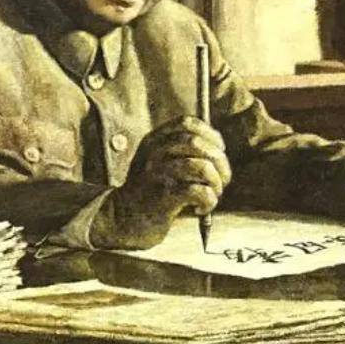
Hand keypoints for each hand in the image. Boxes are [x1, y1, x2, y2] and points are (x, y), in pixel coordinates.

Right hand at [90, 116, 231, 248]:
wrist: (121, 220)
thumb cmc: (150, 191)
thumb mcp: (158, 162)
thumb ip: (181, 151)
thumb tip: (219, 150)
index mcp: (153, 140)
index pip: (187, 123)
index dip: (210, 134)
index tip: (219, 151)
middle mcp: (154, 152)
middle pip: (197, 143)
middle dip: (220, 161)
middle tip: (223, 179)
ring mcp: (157, 173)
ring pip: (202, 166)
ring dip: (216, 182)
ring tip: (213, 194)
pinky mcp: (163, 197)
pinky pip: (199, 191)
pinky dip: (209, 200)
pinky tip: (201, 209)